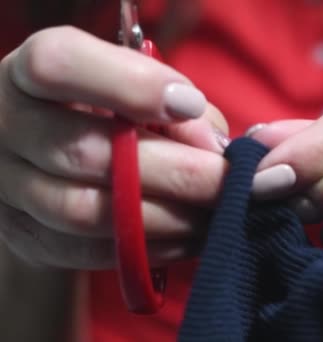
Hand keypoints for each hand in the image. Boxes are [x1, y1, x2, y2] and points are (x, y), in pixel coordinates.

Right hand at [0, 26, 228, 268]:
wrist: (51, 157)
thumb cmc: (109, 110)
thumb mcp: (139, 89)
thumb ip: (176, 106)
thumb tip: (216, 149)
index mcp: (30, 74)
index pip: (60, 64)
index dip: (131, 84)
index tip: (190, 104)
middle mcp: (8, 126)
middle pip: (85, 152)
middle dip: (176, 171)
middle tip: (229, 180)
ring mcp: (10, 188)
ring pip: (87, 212)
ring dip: (167, 217)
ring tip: (216, 212)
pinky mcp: (28, 237)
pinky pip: (88, 252)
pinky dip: (150, 247)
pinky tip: (190, 236)